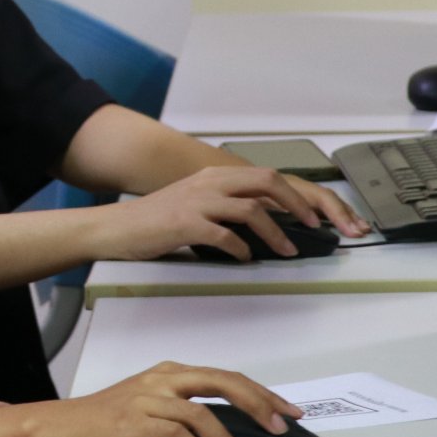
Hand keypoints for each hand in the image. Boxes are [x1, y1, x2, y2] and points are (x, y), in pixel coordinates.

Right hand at [40, 360, 302, 436]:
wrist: (60, 428)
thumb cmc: (104, 422)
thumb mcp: (147, 406)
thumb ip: (182, 410)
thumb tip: (226, 434)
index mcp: (169, 373)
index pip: (226, 377)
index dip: (261, 393)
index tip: (287, 411)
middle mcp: (162, 379)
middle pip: (223, 382)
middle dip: (259, 404)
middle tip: (280, 426)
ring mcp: (148, 398)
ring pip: (203, 414)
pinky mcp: (135, 422)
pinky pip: (178, 435)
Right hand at [91, 166, 359, 262]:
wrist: (118, 227)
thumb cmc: (157, 220)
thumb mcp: (196, 202)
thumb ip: (227, 206)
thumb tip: (265, 224)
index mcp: (215, 176)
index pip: (267, 176)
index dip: (298, 195)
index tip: (318, 216)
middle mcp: (210, 183)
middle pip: (267, 182)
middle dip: (298, 205)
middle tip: (315, 228)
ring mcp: (198, 201)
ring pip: (251, 209)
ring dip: (276, 233)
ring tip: (288, 251)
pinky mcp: (186, 224)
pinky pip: (225, 236)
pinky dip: (242, 249)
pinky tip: (245, 259)